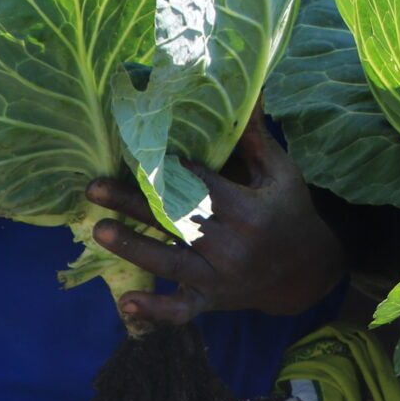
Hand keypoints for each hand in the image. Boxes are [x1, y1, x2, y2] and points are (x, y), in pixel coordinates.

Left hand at [86, 109, 343, 326]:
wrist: (305, 269)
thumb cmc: (289, 210)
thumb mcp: (280, 173)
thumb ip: (256, 138)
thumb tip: (249, 90)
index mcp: (250, 212)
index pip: (203, 188)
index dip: (171, 171)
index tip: (139, 153)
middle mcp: (233, 247)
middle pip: (177, 221)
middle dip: (135, 203)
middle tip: (95, 187)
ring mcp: (220, 278)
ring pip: (170, 263)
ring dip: (133, 247)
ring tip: (99, 229)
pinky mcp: (211, 300)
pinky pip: (181, 309)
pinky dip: (155, 310)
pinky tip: (125, 304)